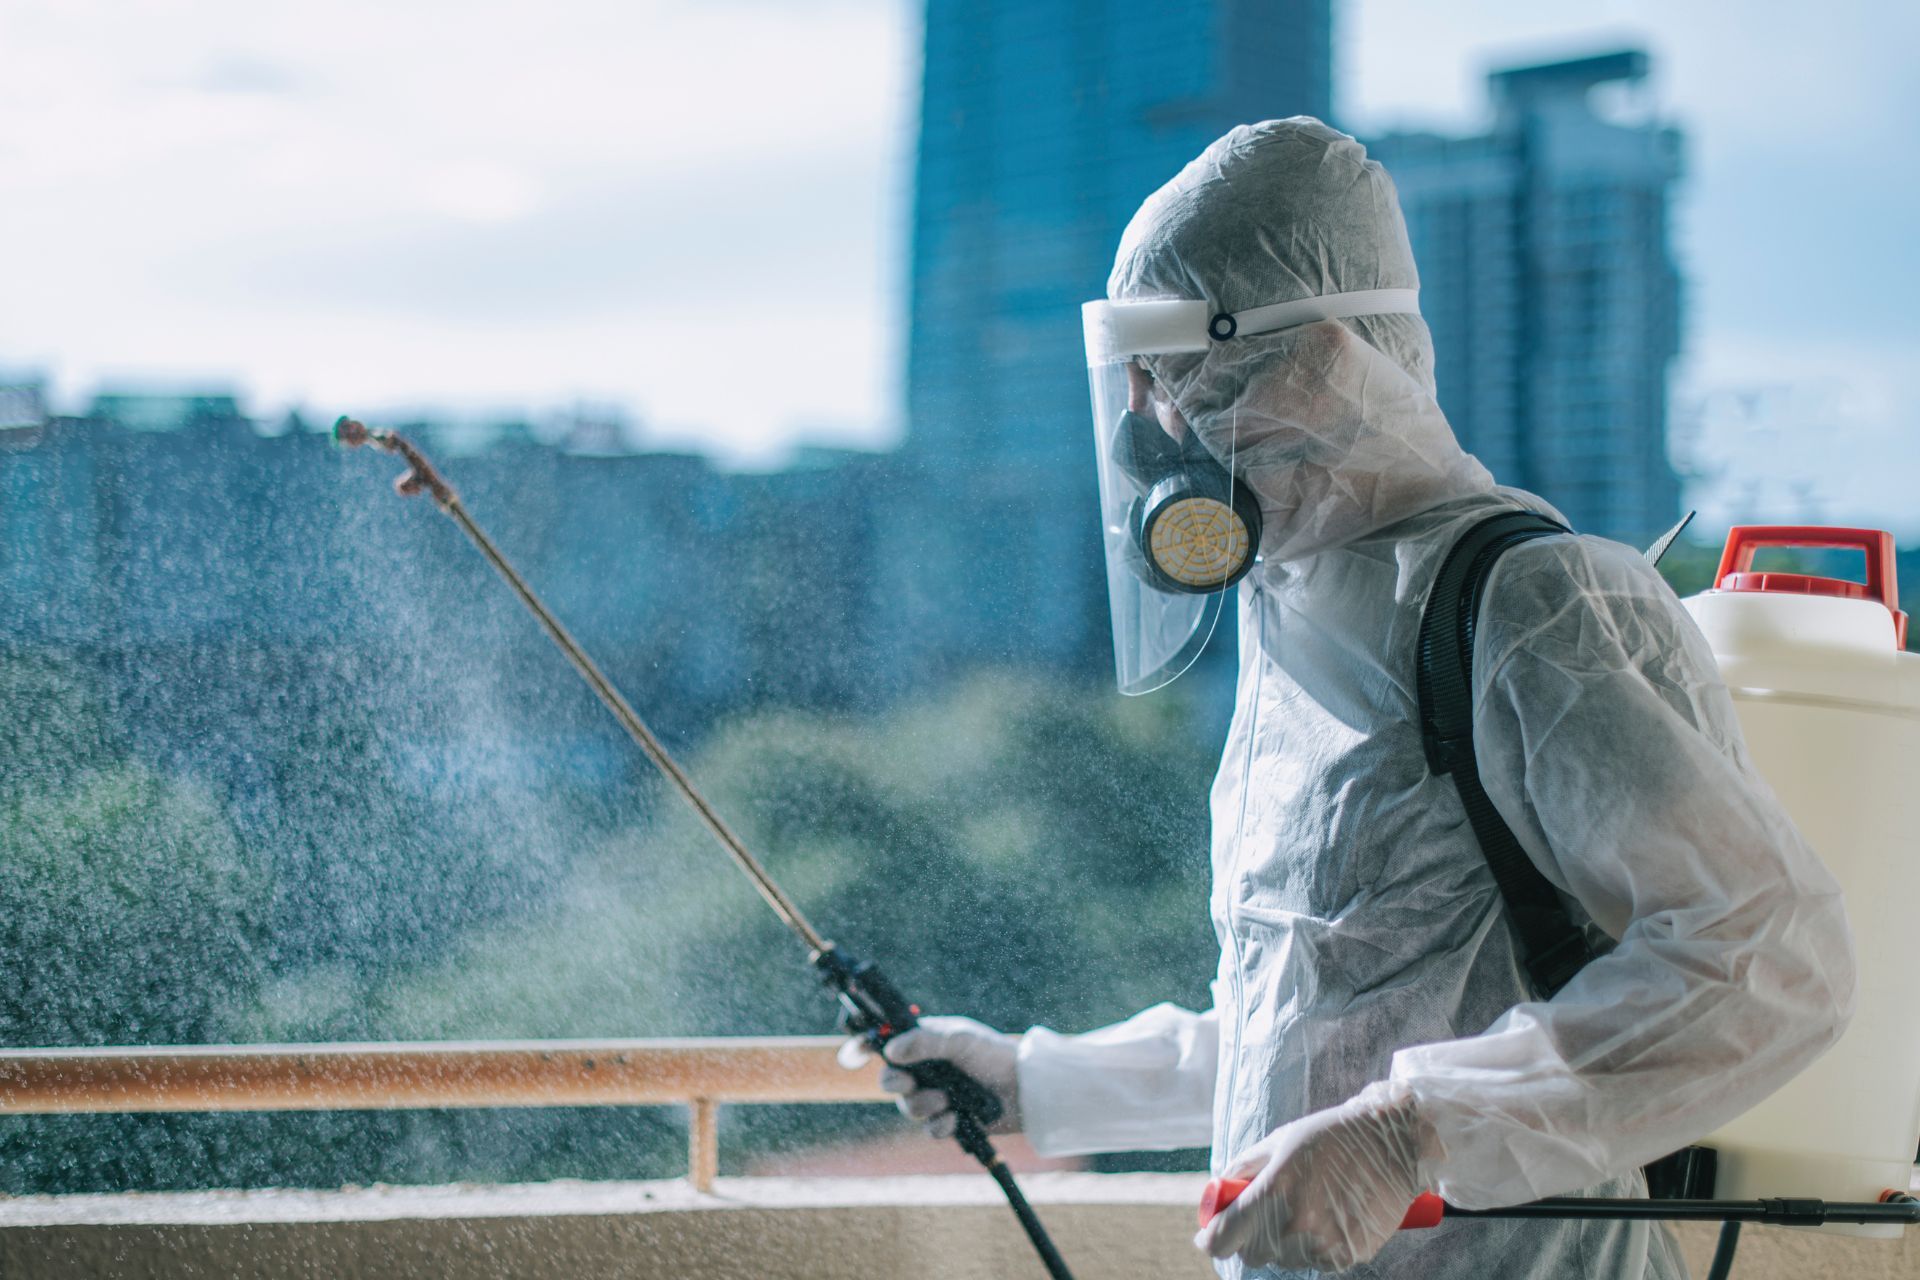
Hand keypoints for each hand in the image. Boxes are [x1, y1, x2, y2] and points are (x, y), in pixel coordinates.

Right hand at [839, 1015, 1020, 1137]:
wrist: (1025, 1089)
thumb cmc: (993, 1055)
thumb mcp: (959, 1039)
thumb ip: (925, 1041)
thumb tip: (890, 1049)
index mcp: (924, 1043)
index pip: (884, 1043)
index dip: (862, 1048)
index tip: (851, 1056)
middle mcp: (925, 1069)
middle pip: (888, 1080)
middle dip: (895, 1083)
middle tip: (907, 1082)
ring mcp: (935, 1095)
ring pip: (907, 1107)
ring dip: (924, 1104)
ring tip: (947, 1100)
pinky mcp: (948, 1120)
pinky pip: (929, 1129)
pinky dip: (940, 1124)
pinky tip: (955, 1118)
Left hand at [1195, 1080, 1433, 1272]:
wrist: (1393, 1145)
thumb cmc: (1330, 1136)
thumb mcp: (1279, 1140)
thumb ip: (1243, 1168)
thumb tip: (1218, 1192)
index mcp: (1274, 1190)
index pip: (1223, 1238)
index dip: (1209, 1238)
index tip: (1207, 1234)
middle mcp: (1296, 1223)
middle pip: (1251, 1254)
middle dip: (1249, 1237)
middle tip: (1262, 1213)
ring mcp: (1324, 1244)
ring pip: (1283, 1259)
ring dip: (1283, 1242)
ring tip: (1306, 1207)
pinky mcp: (1348, 1256)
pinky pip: (1315, 1261)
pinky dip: (1313, 1247)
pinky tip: (1329, 1217)